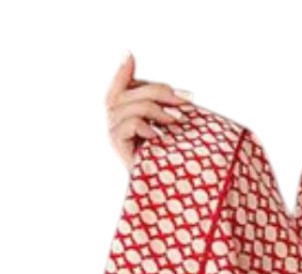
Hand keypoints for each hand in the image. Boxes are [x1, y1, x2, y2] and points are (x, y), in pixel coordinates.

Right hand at [104, 52, 192, 170]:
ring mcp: (113, 130)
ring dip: (159, 111)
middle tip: (187, 101)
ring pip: (134, 105)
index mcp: (124, 108)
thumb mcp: (168, 124)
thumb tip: (179, 90)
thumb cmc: (169, 156)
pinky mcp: (116, 144)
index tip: (130, 54)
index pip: (121, 81)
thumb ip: (163, 103)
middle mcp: (114, 117)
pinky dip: (147, 126)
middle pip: (133, 90)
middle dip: (162, 91)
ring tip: (177, 123)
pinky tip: (159, 137)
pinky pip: (130, 124)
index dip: (123, 68)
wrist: (165, 191)